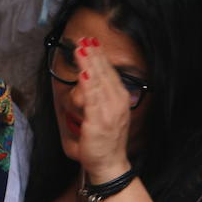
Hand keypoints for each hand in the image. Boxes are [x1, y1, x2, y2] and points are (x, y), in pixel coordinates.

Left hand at [74, 38, 131, 182]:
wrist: (109, 163)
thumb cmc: (104, 140)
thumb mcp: (104, 114)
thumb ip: (97, 98)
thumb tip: (87, 81)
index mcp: (120, 98)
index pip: (109, 72)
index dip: (100, 56)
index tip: (92, 43)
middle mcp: (118, 101)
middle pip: (104, 72)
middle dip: (94, 54)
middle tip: (85, 38)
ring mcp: (110, 110)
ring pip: (98, 81)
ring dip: (89, 63)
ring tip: (82, 48)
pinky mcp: (99, 119)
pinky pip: (92, 97)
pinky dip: (87, 83)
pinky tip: (83, 71)